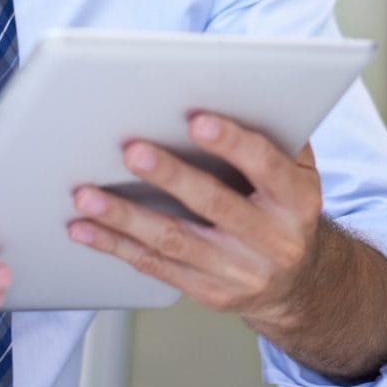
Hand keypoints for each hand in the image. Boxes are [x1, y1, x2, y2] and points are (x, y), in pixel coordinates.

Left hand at [67, 114, 325, 334]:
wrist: (299, 282)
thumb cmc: (286, 209)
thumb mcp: (299, 173)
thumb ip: (273, 137)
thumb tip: (234, 94)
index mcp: (296, 200)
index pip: (264, 166)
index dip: (231, 142)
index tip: (196, 121)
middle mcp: (274, 240)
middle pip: (214, 203)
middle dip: (169, 175)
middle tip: (131, 151)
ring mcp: (240, 272)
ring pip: (174, 240)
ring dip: (126, 217)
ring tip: (87, 196)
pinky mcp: (210, 293)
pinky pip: (156, 266)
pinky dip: (117, 246)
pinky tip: (87, 229)